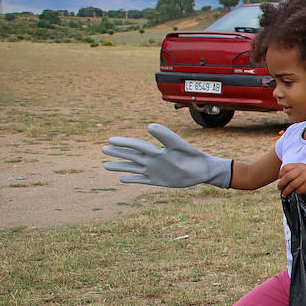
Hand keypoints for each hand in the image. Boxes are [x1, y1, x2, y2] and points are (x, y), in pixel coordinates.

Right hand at [102, 123, 232, 187]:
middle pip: (131, 155)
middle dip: (117, 153)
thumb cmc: (191, 156)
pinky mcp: (157, 180)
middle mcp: (152, 160)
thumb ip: (165, 136)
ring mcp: (154, 170)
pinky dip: (131, 179)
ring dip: (120, 166)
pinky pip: (141, 180)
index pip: (135, 145)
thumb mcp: (178, 145)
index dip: (123, 142)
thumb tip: (148, 126)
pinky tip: (121, 178)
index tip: (110, 139)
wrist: (202, 170)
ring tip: (105, 165)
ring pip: (132, 168)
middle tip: (103, 149)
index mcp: (155, 150)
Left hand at [277, 163, 305, 195]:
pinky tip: (297, 192)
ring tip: (284, 194)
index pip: (286, 168)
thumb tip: (282, 180)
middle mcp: (303, 170)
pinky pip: (299, 190)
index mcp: (300, 165)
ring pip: (291, 185)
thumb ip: (295, 171)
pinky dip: (296, 192)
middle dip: (281, 184)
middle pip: (287, 177)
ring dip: (286, 191)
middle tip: (279, 188)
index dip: (281, 174)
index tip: (280, 179)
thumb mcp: (305, 169)